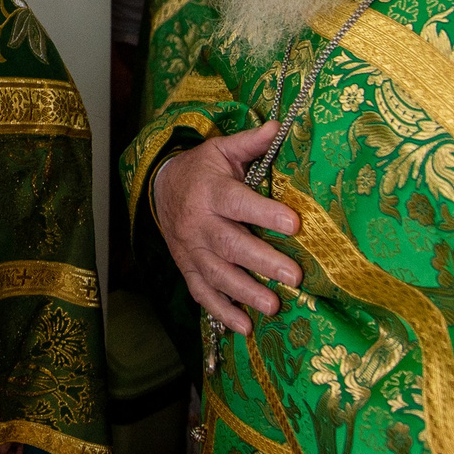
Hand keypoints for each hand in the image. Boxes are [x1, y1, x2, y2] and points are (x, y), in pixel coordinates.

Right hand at [152, 119, 302, 333]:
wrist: (160, 189)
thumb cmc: (202, 170)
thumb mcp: (221, 150)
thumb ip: (250, 144)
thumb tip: (279, 126)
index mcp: (211, 191)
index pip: (237, 203)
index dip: (264, 213)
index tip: (293, 223)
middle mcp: (199, 223)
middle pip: (230, 245)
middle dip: (261, 262)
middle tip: (293, 276)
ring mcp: (191, 250)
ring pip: (216, 274)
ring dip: (245, 292)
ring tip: (273, 306)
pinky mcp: (187, 268)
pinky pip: (202, 293)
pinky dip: (222, 312)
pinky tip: (245, 328)